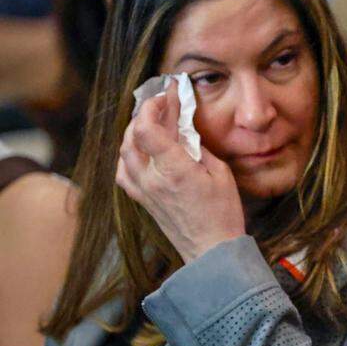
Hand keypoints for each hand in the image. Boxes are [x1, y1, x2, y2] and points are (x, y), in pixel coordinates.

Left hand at [115, 80, 245, 262]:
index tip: (166, 96)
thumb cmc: (222, 214)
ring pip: (124, 151)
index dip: (153, 107)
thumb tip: (185, 130)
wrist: (211, 249)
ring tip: (151, 123)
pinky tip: (140, 150)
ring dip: (135, 132)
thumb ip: (198, 148)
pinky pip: (124, 171)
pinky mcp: (141, 199)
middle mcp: (152, 179)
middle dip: (146, 115)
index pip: (147, 129)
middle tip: (162, 104)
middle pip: (132, 136)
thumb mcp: (220, 174)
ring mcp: (143, 190)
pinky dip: (128, 154)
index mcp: (174, 170)